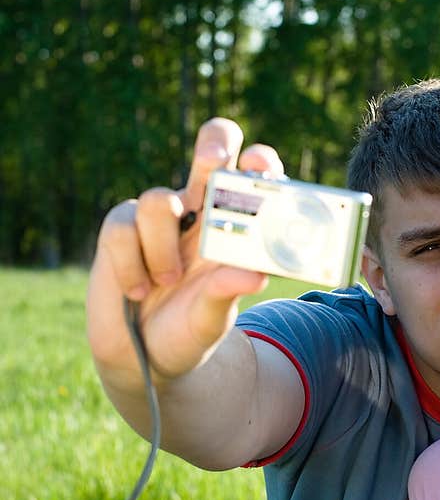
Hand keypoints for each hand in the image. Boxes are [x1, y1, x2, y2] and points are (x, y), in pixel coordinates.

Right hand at [87, 118, 282, 387]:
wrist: (143, 356)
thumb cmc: (189, 330)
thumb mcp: (213, 318)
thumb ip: (229, 293)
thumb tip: (255, 274)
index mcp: (235, 229)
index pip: (253, 180)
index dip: (259, 163)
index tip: (259, 166)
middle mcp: (201, 214)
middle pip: (211, 151)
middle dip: (214, 143)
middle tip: (215, 160)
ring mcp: (159, 218)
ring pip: (159, 200)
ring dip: (163, 248)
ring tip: (166, 283)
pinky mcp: (120, 229)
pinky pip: (124, 228)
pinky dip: (131, 264)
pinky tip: (137, 290)